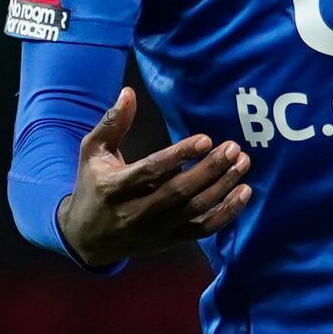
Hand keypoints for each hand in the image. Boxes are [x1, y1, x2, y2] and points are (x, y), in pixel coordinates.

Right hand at [58, 89, 251, 267]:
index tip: (206, 139)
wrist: (89, 238)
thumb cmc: (93, 185)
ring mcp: (156, 230)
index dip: (180, 155)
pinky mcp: (171, 241)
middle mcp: (137, 212)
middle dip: (210, 169)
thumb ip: (112, 123)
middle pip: (179, 191)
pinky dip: (226, 213)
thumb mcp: (93, 152)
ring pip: (195, 209)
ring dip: (223, 187)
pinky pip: (204, 229)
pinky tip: (244, 193)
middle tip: (234, 149)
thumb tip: (129, 92)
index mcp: (115, 187)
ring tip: (243, 164)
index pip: (152, 170)